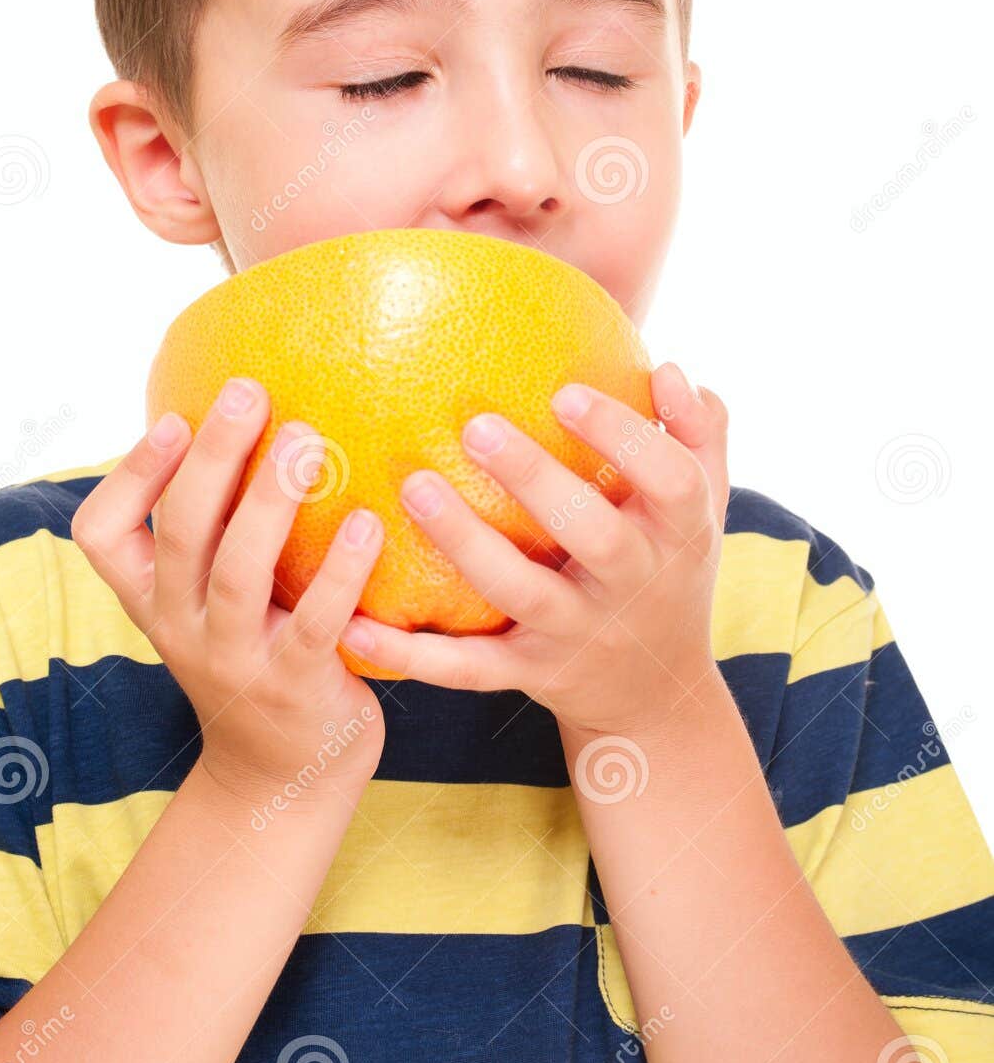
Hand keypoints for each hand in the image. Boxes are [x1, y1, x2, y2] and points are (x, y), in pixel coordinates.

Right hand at [71, 377, 386, 804]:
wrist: (282, 777)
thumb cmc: (258, 656)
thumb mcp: (214, 599)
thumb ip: (218, 530)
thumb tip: (255, 420)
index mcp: (154, 599)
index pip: (103, 534)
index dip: (130, 475)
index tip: (173, 417)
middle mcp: (182, 628)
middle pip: (181, 535)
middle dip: (211, 460)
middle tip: (249, 393)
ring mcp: (235, 661)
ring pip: (239, 575)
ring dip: (270, 503)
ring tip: (308, 442)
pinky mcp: (296, 688)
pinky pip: (316, 624)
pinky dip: (341, 572)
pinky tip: (370, 523)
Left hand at [339, 363, 729, 736]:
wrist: (657, 695)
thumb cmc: (669, 564)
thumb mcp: (706, 502)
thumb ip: (698, 430)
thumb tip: (668, 368)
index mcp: (679, 533)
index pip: (669, 481)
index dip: (622, 437)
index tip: (565, 391)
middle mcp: (633, 584)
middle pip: (592, 535)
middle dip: (537, 482)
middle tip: (475, 426)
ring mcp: (580, 633)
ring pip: (522, 594)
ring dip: (467, 544)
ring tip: (414, 488)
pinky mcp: (531, 673)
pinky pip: (469, 669)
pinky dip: (414, 656)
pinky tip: (355, 629)